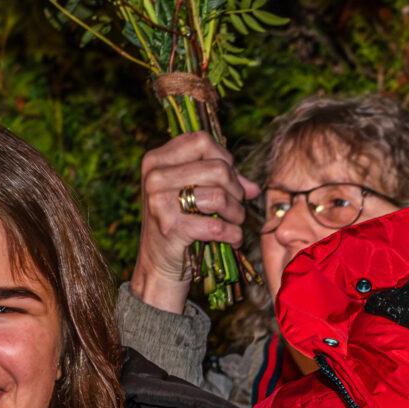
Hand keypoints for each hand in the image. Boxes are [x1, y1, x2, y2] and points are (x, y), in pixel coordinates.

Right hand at [128, 132, 255, 315]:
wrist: (158, 266)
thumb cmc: (180, 225)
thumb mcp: (193, 196)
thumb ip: (222, 182)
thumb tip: (254, 187)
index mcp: (156, 160)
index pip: (201, 141)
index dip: (225, 158)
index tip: (230, 179)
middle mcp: (154, 176)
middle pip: (217, 168)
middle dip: (237, 190)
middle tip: (238, 206)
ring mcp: (159, 201)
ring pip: (220, 196)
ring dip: (238, 214)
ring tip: (236, 223)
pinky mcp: (172, 228)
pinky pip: (217, 225)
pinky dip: (233, 234)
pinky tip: (233, 239)